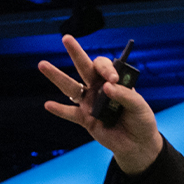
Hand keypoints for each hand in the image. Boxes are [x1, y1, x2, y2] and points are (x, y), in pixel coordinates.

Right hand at [38, 35, 163, 175]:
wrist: (138, 144)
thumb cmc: (141, 121)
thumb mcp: (139, 107)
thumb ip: (125, 96)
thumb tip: (106, 87)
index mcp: (113, 81)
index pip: (104, 67)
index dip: (106, 69)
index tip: (113, 79)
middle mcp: (99, 89)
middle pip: (85, 68)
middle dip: (76, 53)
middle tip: (67, 38)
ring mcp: (90, 103)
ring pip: (71, 87)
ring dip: (57, 76)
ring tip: (42, 64)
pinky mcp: (85, 120)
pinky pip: (70, 113)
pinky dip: (60, 110)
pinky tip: (48, 105)